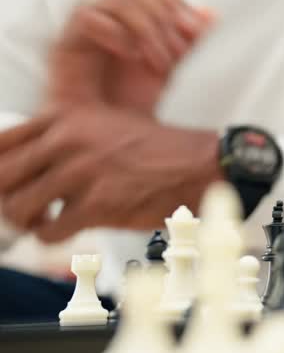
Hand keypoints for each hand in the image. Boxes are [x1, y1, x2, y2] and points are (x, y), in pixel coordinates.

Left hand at [0, 108, 220, 242]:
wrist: (195, 165)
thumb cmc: (151, 148)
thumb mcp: (102, 124)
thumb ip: (60, 136)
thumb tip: (16, 163)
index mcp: (67, 117)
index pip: (2, 143)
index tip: (5, 182)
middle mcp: (69, 140)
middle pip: (1, 177)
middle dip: (6, 197)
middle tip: (22, 204)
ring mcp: (82, 172)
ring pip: (18, 208)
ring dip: (26, 220)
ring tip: (41, 219)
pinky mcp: (96, 205)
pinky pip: (47, 232)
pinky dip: (50, 236)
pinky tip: (65, 227)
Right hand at [45, 0, 213, 114]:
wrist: (106, 133)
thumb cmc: (134, 100)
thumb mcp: (170, 68)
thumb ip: (188, 41)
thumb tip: (209, 14)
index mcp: (130, 15)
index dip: (176, 3)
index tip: (195, 31)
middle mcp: (106, 14)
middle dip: (165, 18)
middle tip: (178, 55)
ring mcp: (84, 26)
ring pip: (117, 0)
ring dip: (146, 29)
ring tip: (158, 63)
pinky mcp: (66, 41)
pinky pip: (89, 18)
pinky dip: (117, 34)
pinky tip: (133, 56)